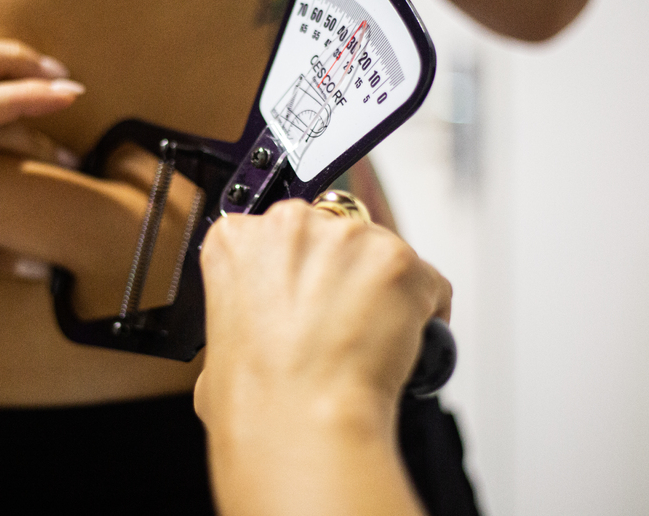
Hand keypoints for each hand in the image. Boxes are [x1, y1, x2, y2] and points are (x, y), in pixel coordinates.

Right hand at [195, 199, 451, 432]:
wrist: (302, 422)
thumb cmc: (259, 397)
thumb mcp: (220, 341)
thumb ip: (247, 307)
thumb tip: (268, 324)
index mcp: (237, 239)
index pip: (279, 233)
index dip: (299, 269)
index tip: (306, 296)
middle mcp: (291, 224)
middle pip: (332, 235)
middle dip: (341, 274)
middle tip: (341, 323)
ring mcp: (348, 237)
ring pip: (380, 254)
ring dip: (383, 291)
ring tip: (370, 341)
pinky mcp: (399, 260)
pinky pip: (428, 282)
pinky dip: (424, 313)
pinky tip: (406, 346)